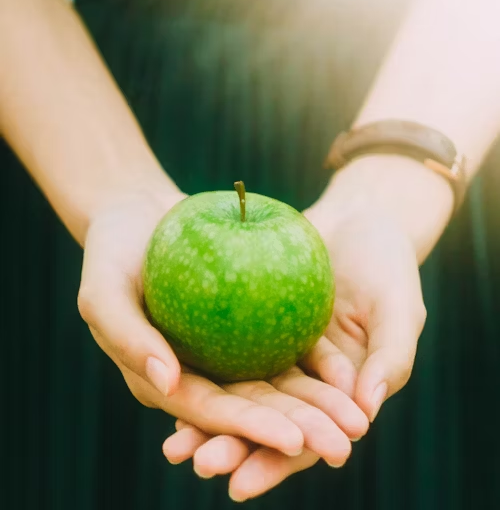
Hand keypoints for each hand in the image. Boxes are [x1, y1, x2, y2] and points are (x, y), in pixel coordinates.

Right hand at [76, 183, 367, 457]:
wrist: (138, 214)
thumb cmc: (112, 253)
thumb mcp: (103, 291)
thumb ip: (127, 337)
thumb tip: (167, 383)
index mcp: (164, 380)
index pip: (209, 412)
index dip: (250, 430)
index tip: (294, 441)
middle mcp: (199, 373)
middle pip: (251, 406)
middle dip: (297, 430)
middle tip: (343, 448)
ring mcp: (226, 350)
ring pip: (276, 383)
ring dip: (317, 405)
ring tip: (358, 423)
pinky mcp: (247, 322)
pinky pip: (284, 342)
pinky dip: (316, 362)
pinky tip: (349, 374)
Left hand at [162, 194, 425, 500]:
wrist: (359, 219)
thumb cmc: (388, 263)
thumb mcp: (400, 309)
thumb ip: (392, 359)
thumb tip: (367, 411)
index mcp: (341, 392)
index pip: (308, 439)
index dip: (276, 463)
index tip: (241, 485)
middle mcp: (304, 379)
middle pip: (265, 422)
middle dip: (231, 447)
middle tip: (197, 463)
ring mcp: (278, 351)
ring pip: (240, 392)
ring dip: (207, 419)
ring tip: (173, 444)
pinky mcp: (256, 323)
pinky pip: (227, 349)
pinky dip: (203, 369)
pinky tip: (172, 382)